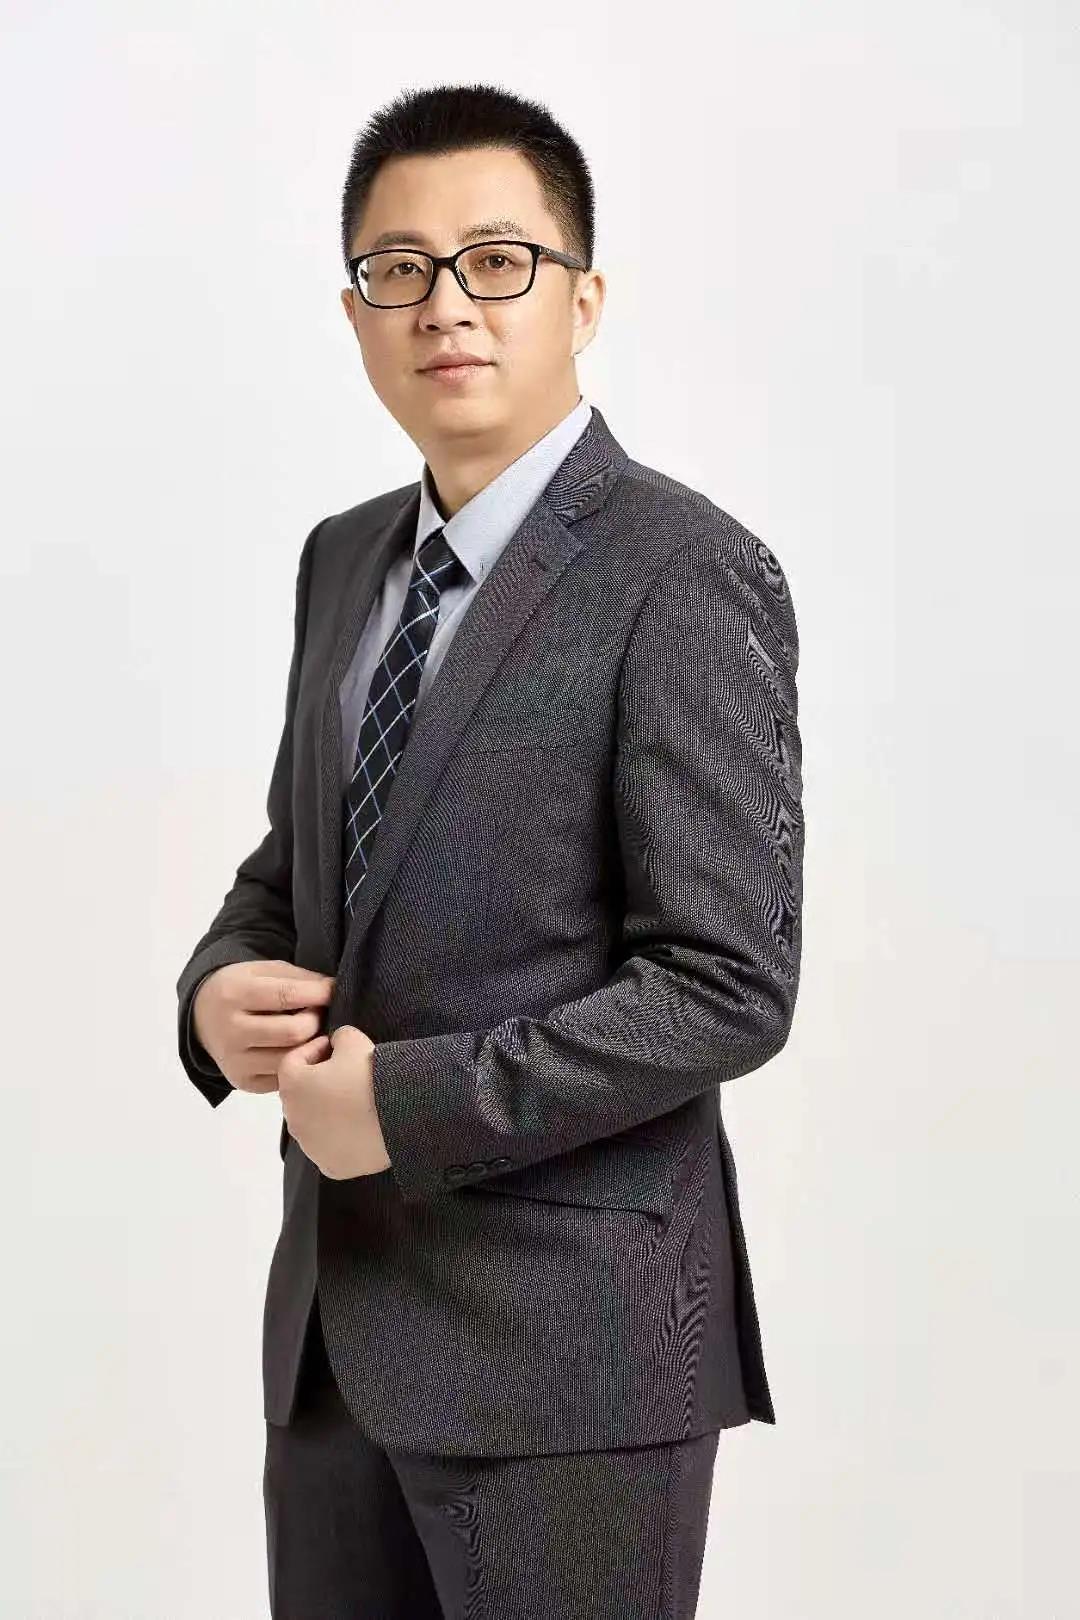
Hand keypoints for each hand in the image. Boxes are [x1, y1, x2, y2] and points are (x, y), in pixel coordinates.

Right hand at [192, 961, 335, 1094]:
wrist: (202, 1016)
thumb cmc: (241, 989)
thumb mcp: (262, 971)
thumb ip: (297, 978)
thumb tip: (332, 989)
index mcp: (234, 994)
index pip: (286, 995)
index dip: (317, 993)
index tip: (334, 990)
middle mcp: (232, 1031)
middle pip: (293, 1032)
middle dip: (316, 1021)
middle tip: (319, 1014)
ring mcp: (235, 1061)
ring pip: (292, 1059)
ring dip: (312, 1045)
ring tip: (313, 1033)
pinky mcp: (243, 1082)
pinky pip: (285, 1077)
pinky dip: (298, 1064)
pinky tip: (299, 1050)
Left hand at [278, 1023, 391, 1179]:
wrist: (401, 1114)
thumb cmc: (371, 1075)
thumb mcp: (354, 1039)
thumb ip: (338, 1036)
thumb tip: (337, 1043)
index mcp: (292, 1086)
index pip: (293, 1062)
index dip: (314, 1050)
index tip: (333, 1046)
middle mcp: (293, 1120)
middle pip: (301, 1096)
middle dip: (318, 1083)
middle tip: (346, 1074)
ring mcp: (310, 1147)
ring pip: (313, 1125)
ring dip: (327, 1112)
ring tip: (356, 1102)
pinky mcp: (330, 1167)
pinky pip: (329, 1148)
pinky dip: (339, 1138)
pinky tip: (359, 1127)